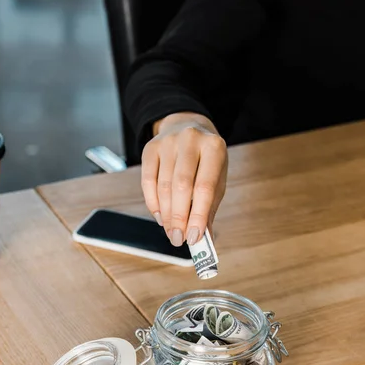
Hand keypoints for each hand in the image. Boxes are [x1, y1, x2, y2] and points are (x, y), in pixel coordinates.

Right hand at [141, 112, 227, 245]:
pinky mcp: (150, 148)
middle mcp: (190, 140)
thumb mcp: (217, 179)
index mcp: (214, 147)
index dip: (198, 215)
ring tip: (170, 231)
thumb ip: (209, 207)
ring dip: (166, 215)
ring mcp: (168, 142)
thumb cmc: (206, 160)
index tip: (194, 237)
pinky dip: (153, 203)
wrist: (187, 126)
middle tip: (178, 238)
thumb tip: (203, 238)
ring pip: (163, 186)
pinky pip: (148, 181)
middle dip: (178, 218)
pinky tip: (160, 216)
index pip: (204, 187)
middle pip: (181, 187)